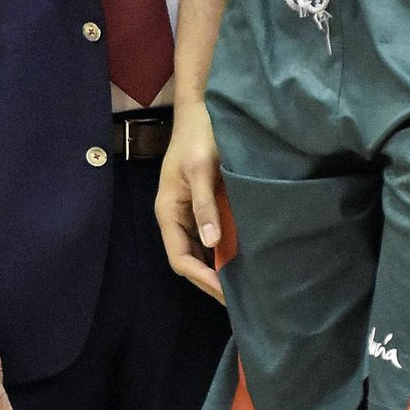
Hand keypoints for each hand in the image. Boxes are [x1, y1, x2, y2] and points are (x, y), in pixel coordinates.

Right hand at [156, 97, 225, 300]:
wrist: (203, 110)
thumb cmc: (199, 136)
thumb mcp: (201, 169)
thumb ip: (205, 206)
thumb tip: (211, 242)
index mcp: (168, 212)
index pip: (180, 258)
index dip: (201, 278)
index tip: (226, 291)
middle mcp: (176, 217)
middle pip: (188, 260)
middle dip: (210, 281)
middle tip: (238, 299)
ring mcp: (189, 213)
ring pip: (199, 251)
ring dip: (216, 269)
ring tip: (241, 287)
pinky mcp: (203, 206)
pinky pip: (209, 237)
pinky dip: (222, 252)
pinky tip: (240, 261)